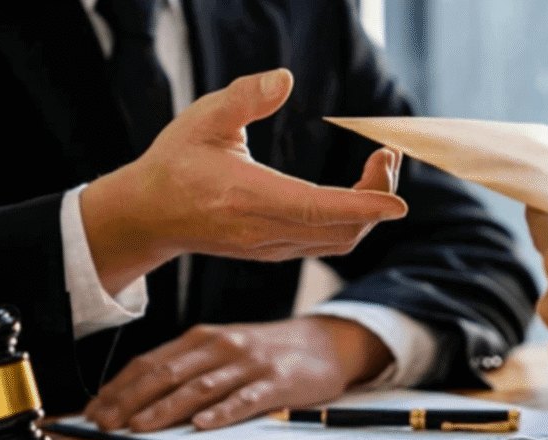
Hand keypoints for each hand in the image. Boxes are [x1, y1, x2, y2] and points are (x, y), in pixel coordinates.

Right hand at [81, 68, 407, 293]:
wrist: (148, 215)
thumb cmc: (176, 161)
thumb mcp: (202, 118)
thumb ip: (244, 97)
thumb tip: (286, 79)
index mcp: (246, 197)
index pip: (315, 208)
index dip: (362, 206)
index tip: (399, 200)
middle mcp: (262, 231)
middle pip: (341, 229)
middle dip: (377, 196)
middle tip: (388, 154)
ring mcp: (270, 247)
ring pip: (338, 241)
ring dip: (369, 209)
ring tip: (379, 166)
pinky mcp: (274, 251)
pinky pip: (326, 242)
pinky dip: (353, 219)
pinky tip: (359, 190)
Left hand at [83, 316, 393, 430]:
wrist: (322, 343)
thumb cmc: (264, 352)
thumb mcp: (221, 350)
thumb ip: (186, 368)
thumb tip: (137, 396)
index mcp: (202, 339)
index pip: (150, 363)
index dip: (119, 387)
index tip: (94, 411)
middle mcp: (221, 347)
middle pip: (167, 374)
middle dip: (130, 400)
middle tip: (105, 424)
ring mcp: (249, 364)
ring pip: (200, 387)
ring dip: (166, 408)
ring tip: (140, 427)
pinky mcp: (276, 383)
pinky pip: (246, 399)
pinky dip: (222, 412)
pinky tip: (202, 424)